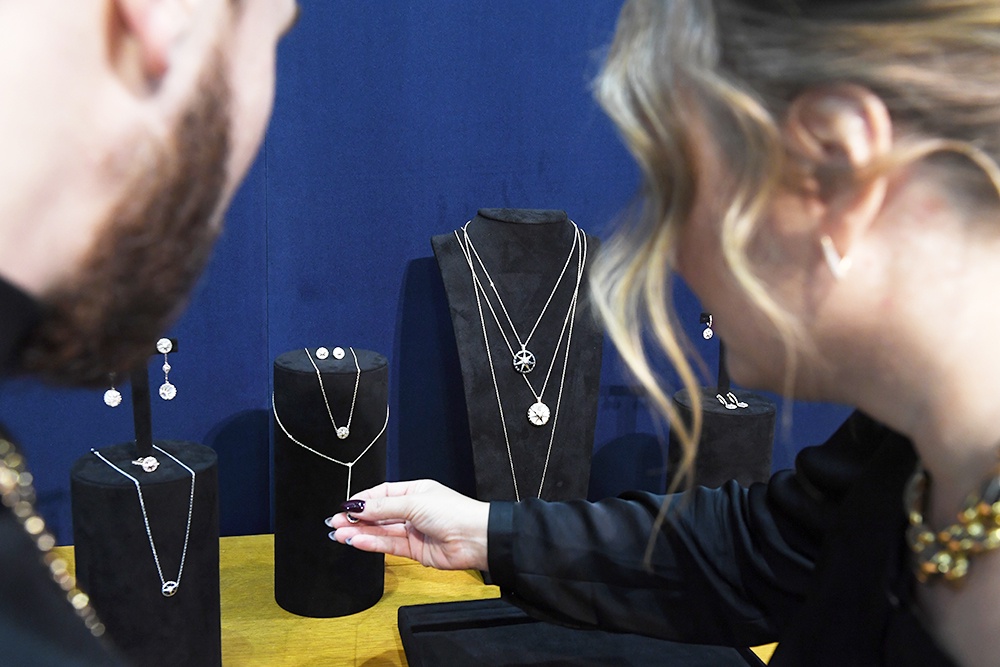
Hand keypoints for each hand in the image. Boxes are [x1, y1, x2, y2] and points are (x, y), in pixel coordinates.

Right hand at [326, 479, 489, 571]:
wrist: (475, 538)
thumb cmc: (454, 512)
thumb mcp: (413, 503)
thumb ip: (383, 507)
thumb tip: (357, 506)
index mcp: (414, 491)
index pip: (381, 494)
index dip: (363, 500)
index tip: (344, 507)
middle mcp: (412, 510)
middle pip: (378, 514)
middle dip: (356, 519)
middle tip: (334, 523)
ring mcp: (413, 531)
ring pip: (381, 531)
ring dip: (359, 533)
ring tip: (339, 534)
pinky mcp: (414, 550)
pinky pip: (388, 545)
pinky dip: (372, 543)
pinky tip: (357, 541)